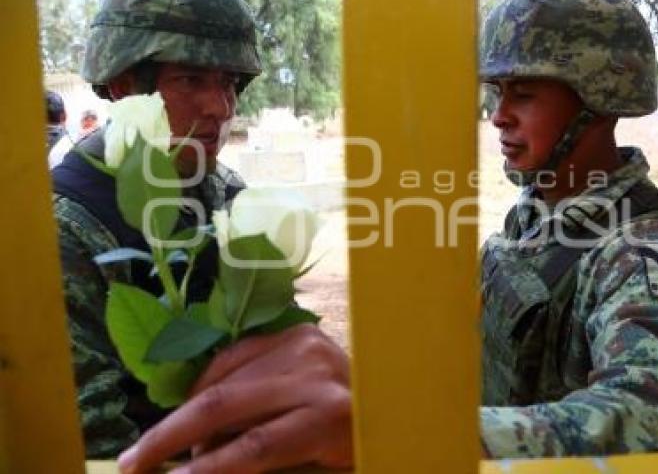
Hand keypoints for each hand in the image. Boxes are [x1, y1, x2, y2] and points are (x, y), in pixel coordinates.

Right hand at [118, 324, 352, 472]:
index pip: (255, 446)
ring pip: (221, 377)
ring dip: (185, 414)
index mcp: (330, 417)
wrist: (392, 396)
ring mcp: (305, 345)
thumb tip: (201, 467)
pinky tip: (191, 409)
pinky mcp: (296, 331)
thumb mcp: (316, 467)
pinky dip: (206, 384)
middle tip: (132, 462)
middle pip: (226, 403)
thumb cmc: (355, 445)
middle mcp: (315, 373)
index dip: (207, 470)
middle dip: (170, 435)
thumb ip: (262, 464)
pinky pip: (233, 356)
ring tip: (163, 445)